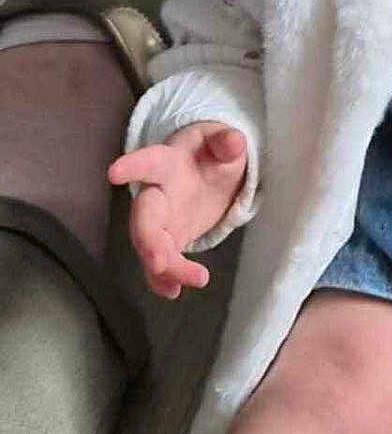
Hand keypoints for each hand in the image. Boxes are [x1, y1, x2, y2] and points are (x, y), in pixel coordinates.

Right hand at [108, 122, 247, 299]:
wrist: (209, 170)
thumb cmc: (211, 152)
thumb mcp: (223, 142)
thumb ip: (227, 142)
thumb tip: (235, 141)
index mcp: (168, 162)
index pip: (149, 161)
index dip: (131, 165)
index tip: (114, 172)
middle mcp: (157, 191)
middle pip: (144, 214)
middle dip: (147, 239)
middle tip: (158, 262)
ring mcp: (160, 218)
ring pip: (150, 244)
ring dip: (161, 266)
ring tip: (177, 286)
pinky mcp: (168, 238)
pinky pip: (160, 261)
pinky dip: (163, 278)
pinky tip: (172, 292)